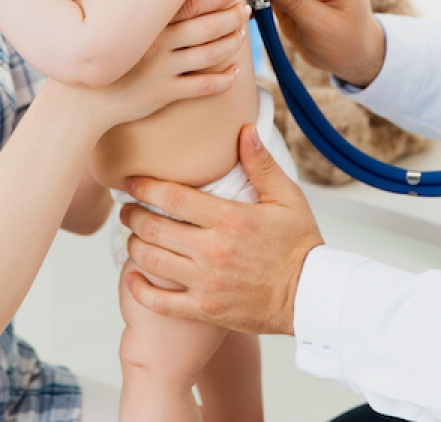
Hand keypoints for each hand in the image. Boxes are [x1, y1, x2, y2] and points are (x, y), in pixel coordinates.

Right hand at [51, 0, 252, 131]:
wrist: (77, 101)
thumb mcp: (87, 8)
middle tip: (245, 9)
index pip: (187, 3)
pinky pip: (201, 88)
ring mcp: (162, 72)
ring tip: (242, 35)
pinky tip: (234, 73)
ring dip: (230, 45)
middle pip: (205, 28)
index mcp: (145, 22)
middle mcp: (157, 45)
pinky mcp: (164, 94)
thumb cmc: (81, 47)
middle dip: (230, 17)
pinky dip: (222, 81)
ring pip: (208, 56)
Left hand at [121, 125, 323, 335]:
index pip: (173, 197)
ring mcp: (206, 282)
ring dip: (134, 245)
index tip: (131, 182)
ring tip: (134, 235)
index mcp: (230, 219)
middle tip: (128, 208)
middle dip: (133, 215)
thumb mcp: (287, 198)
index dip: (144, 187)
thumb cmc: (299, 245)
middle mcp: (213, 250)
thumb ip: (261, 164)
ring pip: (151, 261)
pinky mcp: (205, 309)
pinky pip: (160, 302)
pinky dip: (138, 288)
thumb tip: (244, 130)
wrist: (311, 296)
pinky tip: (132, 276)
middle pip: (154, 228)